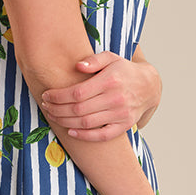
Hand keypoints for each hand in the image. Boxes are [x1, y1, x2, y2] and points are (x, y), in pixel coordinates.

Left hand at [39, 49, 160, 141]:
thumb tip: (77, 66)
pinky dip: (85, 136)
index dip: (58, 96)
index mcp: (110, 80)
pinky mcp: (124, 126)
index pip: (77, 92)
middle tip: (46, 106)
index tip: (47, 95)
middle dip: (57, 109)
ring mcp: (121, 114)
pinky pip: (102, 135)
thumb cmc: (124, 70)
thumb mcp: (111, 57)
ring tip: (53, 116)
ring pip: (86, 123)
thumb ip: (94, 60)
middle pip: (78, 109)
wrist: (149, 86)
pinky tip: (71, 131)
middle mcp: (116, 98)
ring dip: (65, 121)